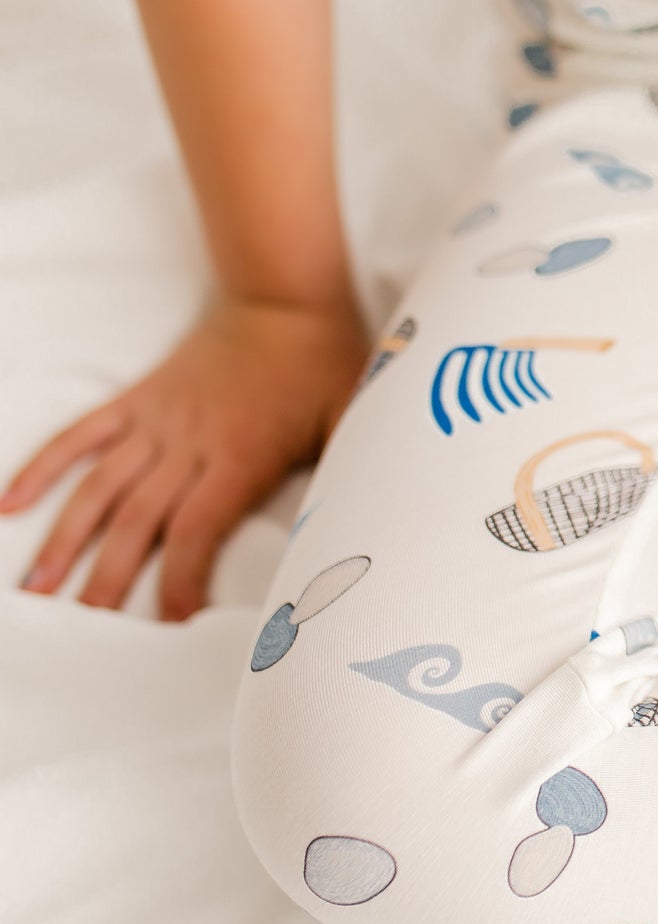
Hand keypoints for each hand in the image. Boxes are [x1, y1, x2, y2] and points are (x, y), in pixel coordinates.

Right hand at [4, 296, 368, 618]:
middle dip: (109, 576)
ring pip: (100, 486)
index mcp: (240, 458)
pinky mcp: (140, 399)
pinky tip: (9, 503)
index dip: (180, 579)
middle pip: (139, 520)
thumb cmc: (324, 363)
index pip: (198, 531)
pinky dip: (45, 467)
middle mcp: (189, 445)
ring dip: (66, 537)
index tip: (168, 622)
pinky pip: (83, 434)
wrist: (286, 298)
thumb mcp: (348, 420)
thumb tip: (358, 526)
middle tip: (81, 624)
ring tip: (36, 585)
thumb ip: (347, 473)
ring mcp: (157, 421)